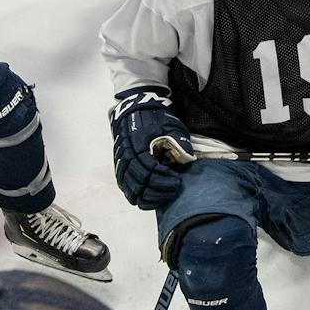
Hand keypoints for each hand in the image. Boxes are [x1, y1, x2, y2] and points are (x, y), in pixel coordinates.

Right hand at [110, 87, 189, 210]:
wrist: (135, 110)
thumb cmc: (155, 119)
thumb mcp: (170, 127)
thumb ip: (179, 143)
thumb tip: (188, 159)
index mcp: (137, 146)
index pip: (149, 171)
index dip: (164, 180)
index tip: (177, 181)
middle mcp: (126, 157)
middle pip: (140, 184)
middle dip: (159, 191)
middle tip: (174, 189)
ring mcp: (121, 165)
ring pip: (132, 191)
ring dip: (149, 197)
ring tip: (165, 196)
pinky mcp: (120, 170)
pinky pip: (127, 190)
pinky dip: (139, 197)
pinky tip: (153, 199)